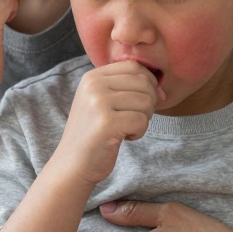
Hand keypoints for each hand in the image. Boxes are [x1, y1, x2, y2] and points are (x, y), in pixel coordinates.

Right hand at [52, 62, 159, 185]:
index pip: (134, 66)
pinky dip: (139, 132)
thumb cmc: (93, 134)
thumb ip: (123, 87)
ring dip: (144, 119)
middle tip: (135, 119)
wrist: (72, 165)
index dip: (149, 83)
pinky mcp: (107, 123)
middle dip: (149, 103)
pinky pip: (142, 120)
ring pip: (146, 101)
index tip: (148, 102)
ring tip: (127, 129)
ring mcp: (99, 103)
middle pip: (143, 83)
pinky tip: (124, 138)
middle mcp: (94, 85)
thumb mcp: (100, 102)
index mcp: (92, 77)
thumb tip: (160, 86)